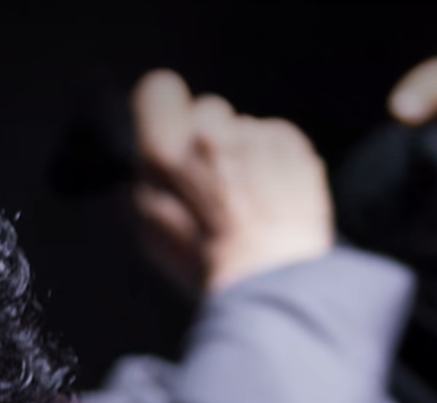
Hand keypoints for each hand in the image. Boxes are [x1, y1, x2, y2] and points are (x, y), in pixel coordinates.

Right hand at [128, 69, 333, 294]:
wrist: (271, 280)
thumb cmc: (206, 263)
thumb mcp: (148, 229)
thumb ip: (143, 180)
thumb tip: (146, 162)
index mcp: (165, 151)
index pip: (159, 87)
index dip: (165, 107)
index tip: (171, 126)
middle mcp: (210, 135)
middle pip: (206, 109)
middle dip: (208, 136)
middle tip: (214, 180)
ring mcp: (255, 137)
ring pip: (244, 126)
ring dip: (243, 151)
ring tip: (248, 196)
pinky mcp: (293, 144)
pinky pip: (276, 137)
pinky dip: (274, 159)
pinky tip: (271, 194)